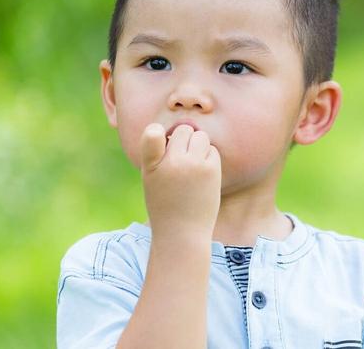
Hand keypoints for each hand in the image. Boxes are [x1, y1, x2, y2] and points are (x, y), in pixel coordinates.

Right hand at [139, 123, 221, 241]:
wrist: (182, 232)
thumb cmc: (164, 203)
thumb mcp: (151, 178)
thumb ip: (157, 152)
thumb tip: (182, 130)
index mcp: (151, 164)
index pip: (152, 133)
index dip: (155, 132)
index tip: (158, 135)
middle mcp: (172, 162)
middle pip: (184, 130)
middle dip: (184, 140)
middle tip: (180, 161)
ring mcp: (193, 165)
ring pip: (201, 137)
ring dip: (198, 146)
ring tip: (192, 167)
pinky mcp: (211, 170)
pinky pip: (212, 150)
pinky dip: (209, 158)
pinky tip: (202, 175)